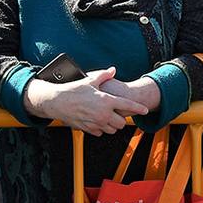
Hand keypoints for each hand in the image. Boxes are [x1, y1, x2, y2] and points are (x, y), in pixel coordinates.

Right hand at [26, 67, 149, 135]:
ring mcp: (95, 123)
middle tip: (118, 112)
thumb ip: (104, 75)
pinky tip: (98, 120)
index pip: (128, 106)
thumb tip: (113, 70)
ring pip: (112, 130)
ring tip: (108, 117)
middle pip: (121, 122)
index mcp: (106, 101)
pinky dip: (101, 128)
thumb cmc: (73, 90)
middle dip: (122, 118)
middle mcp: (103, 114)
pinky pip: (100, 133)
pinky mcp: (88, 129)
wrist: (57, 102)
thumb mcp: (90, 80)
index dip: (138, 108)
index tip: (145, 110)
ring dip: (112, 125)